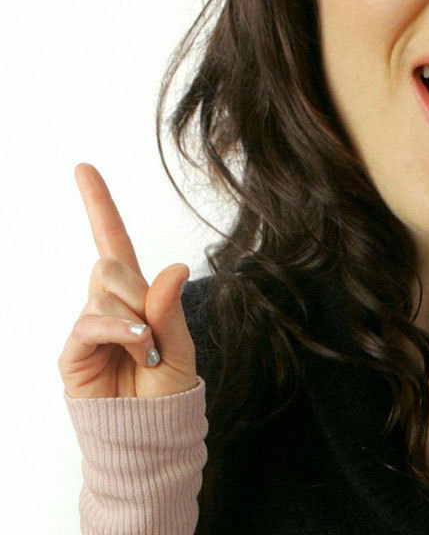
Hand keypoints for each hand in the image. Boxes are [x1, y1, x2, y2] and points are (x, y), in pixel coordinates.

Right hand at [58, 163, 197, 398]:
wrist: (149, 433)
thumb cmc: (165, 388)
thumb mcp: (181, 344)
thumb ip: (171, 308)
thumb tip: (174, 267)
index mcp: (136, 294)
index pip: (113, 240)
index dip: (99, 204)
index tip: (83, 167)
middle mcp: (107, 303)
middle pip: (111, 262)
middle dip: (138, 289)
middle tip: (153, 332)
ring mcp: (88, 326)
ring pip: (104, 290)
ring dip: (134, 318)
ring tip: (147, 351)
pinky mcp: (73, 352)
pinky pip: (91, 322)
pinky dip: (119, 329)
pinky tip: (136, 345)